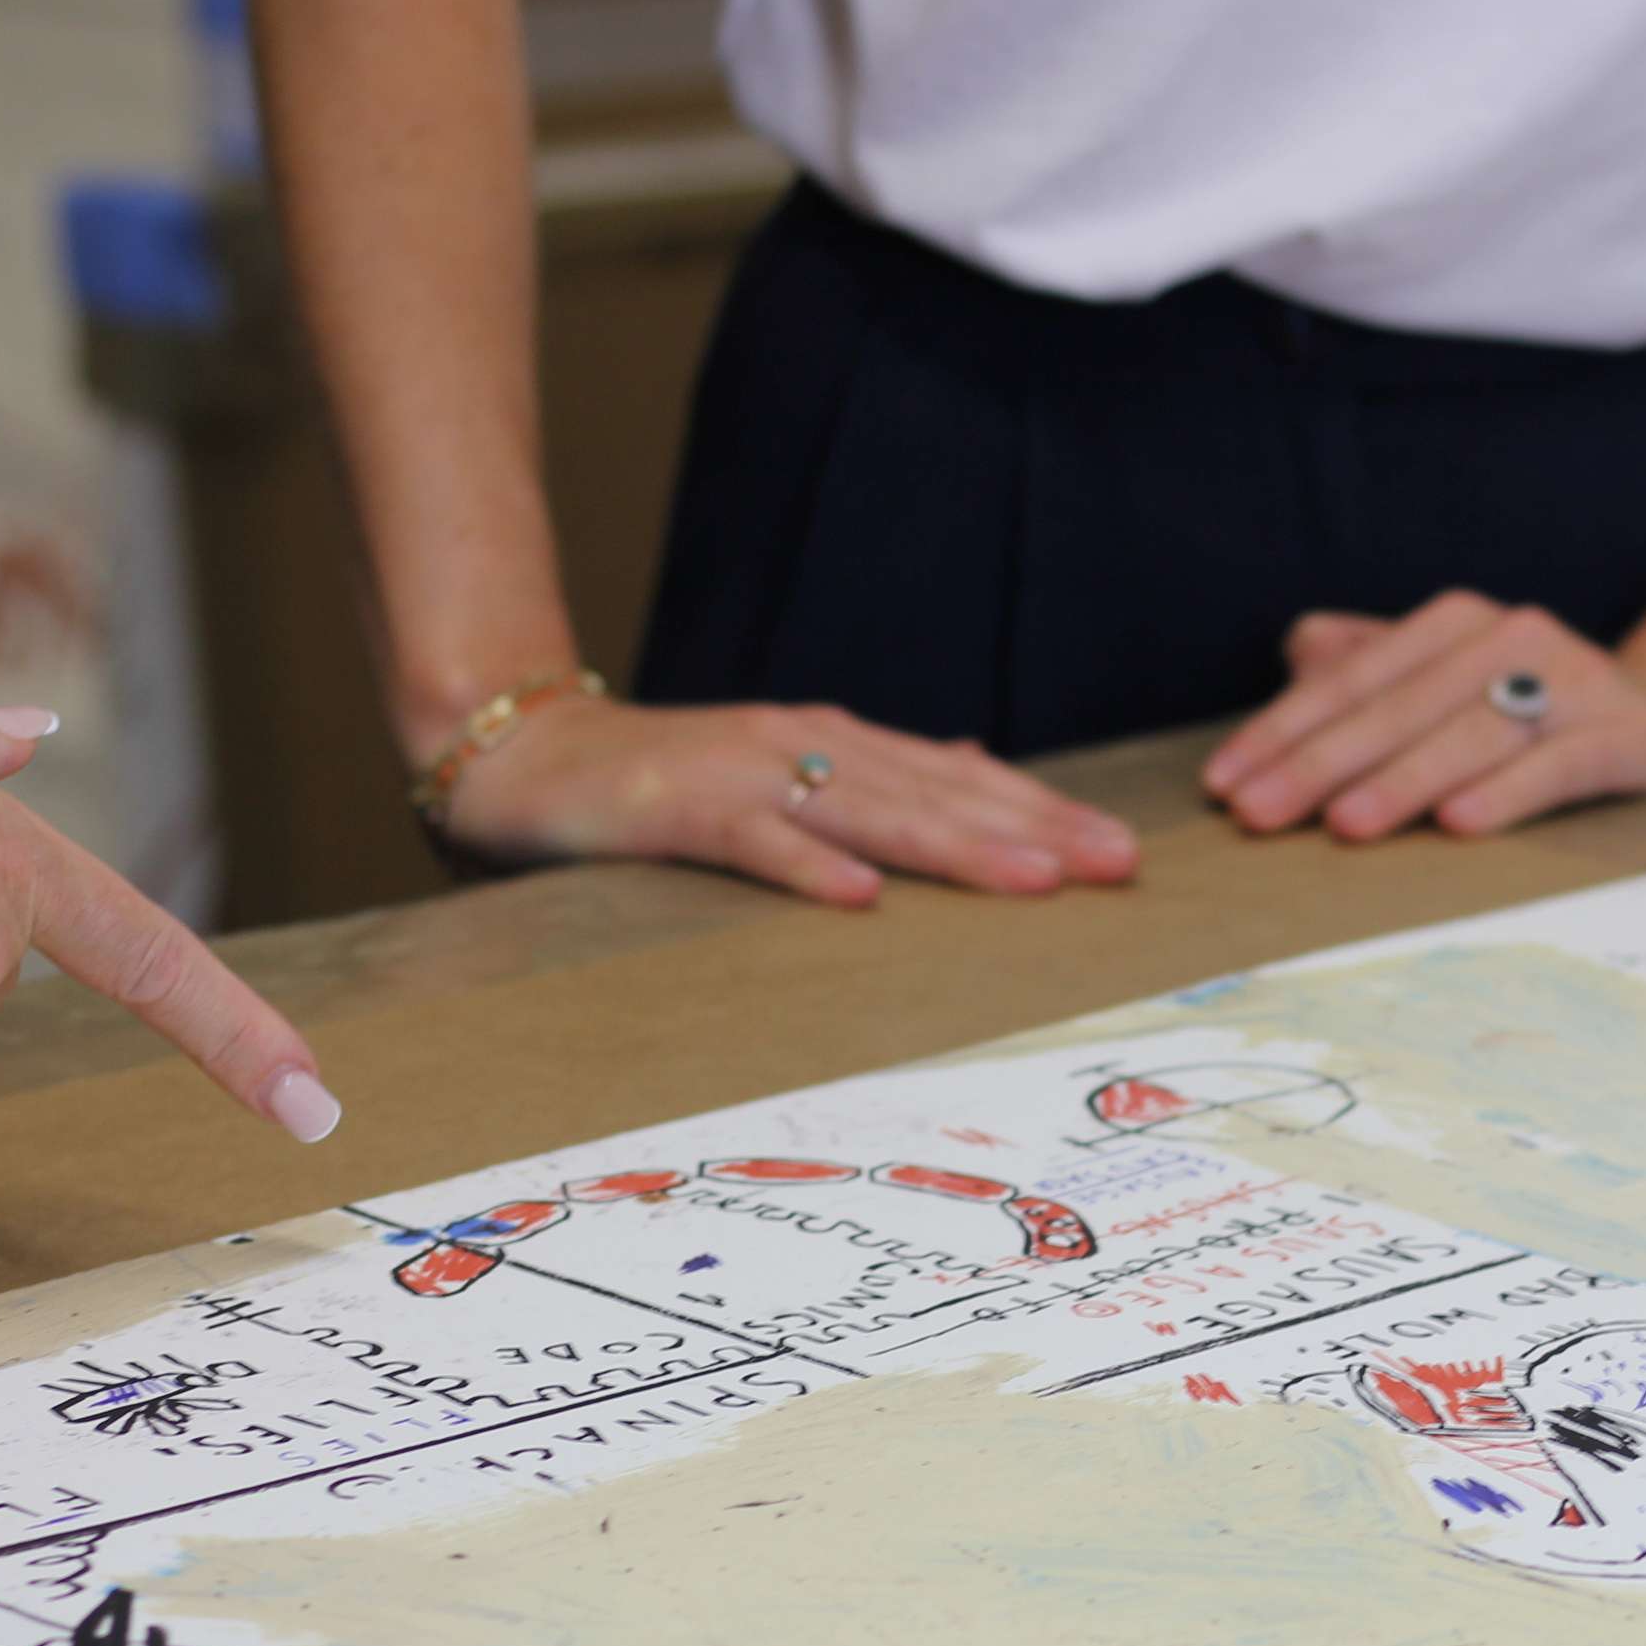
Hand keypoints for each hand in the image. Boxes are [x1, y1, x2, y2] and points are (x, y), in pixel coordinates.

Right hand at [429, 692, 1138, 906]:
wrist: (523, 753)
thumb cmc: (660, 784)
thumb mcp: (784, 777)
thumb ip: (876, 780)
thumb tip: (977, 779)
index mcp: (836, 745)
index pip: (960, 782)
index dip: (1043, 813)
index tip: (1122, 854)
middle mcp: (803, 747)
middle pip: (937, 793)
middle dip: (1032, 829)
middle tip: (1115, 867)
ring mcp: (742, 773)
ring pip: (868, 811)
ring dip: (954, 846)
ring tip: (1034, 880)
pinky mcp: (675, 808)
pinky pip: (752, 840)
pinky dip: (806, 866)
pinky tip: (862, 900)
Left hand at [1203, 591, 1645, 840]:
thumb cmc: (1532, 718)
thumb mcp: (1446, 689)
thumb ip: (1372, 668)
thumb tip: (1298, 654)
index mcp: (1456, 625)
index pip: (1351, 680)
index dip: (1281, 731)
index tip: (1222, 784)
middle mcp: (1514, 638)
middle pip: (1400, 707)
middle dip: (1321, 763)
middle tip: (1257, 815)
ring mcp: (1577, 682)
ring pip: (1472, 733)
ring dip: (1404, 780)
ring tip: (1344, 825)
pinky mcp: (1629, 734)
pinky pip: (1560, 765)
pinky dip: (1509, 793)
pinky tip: (1459, 824)